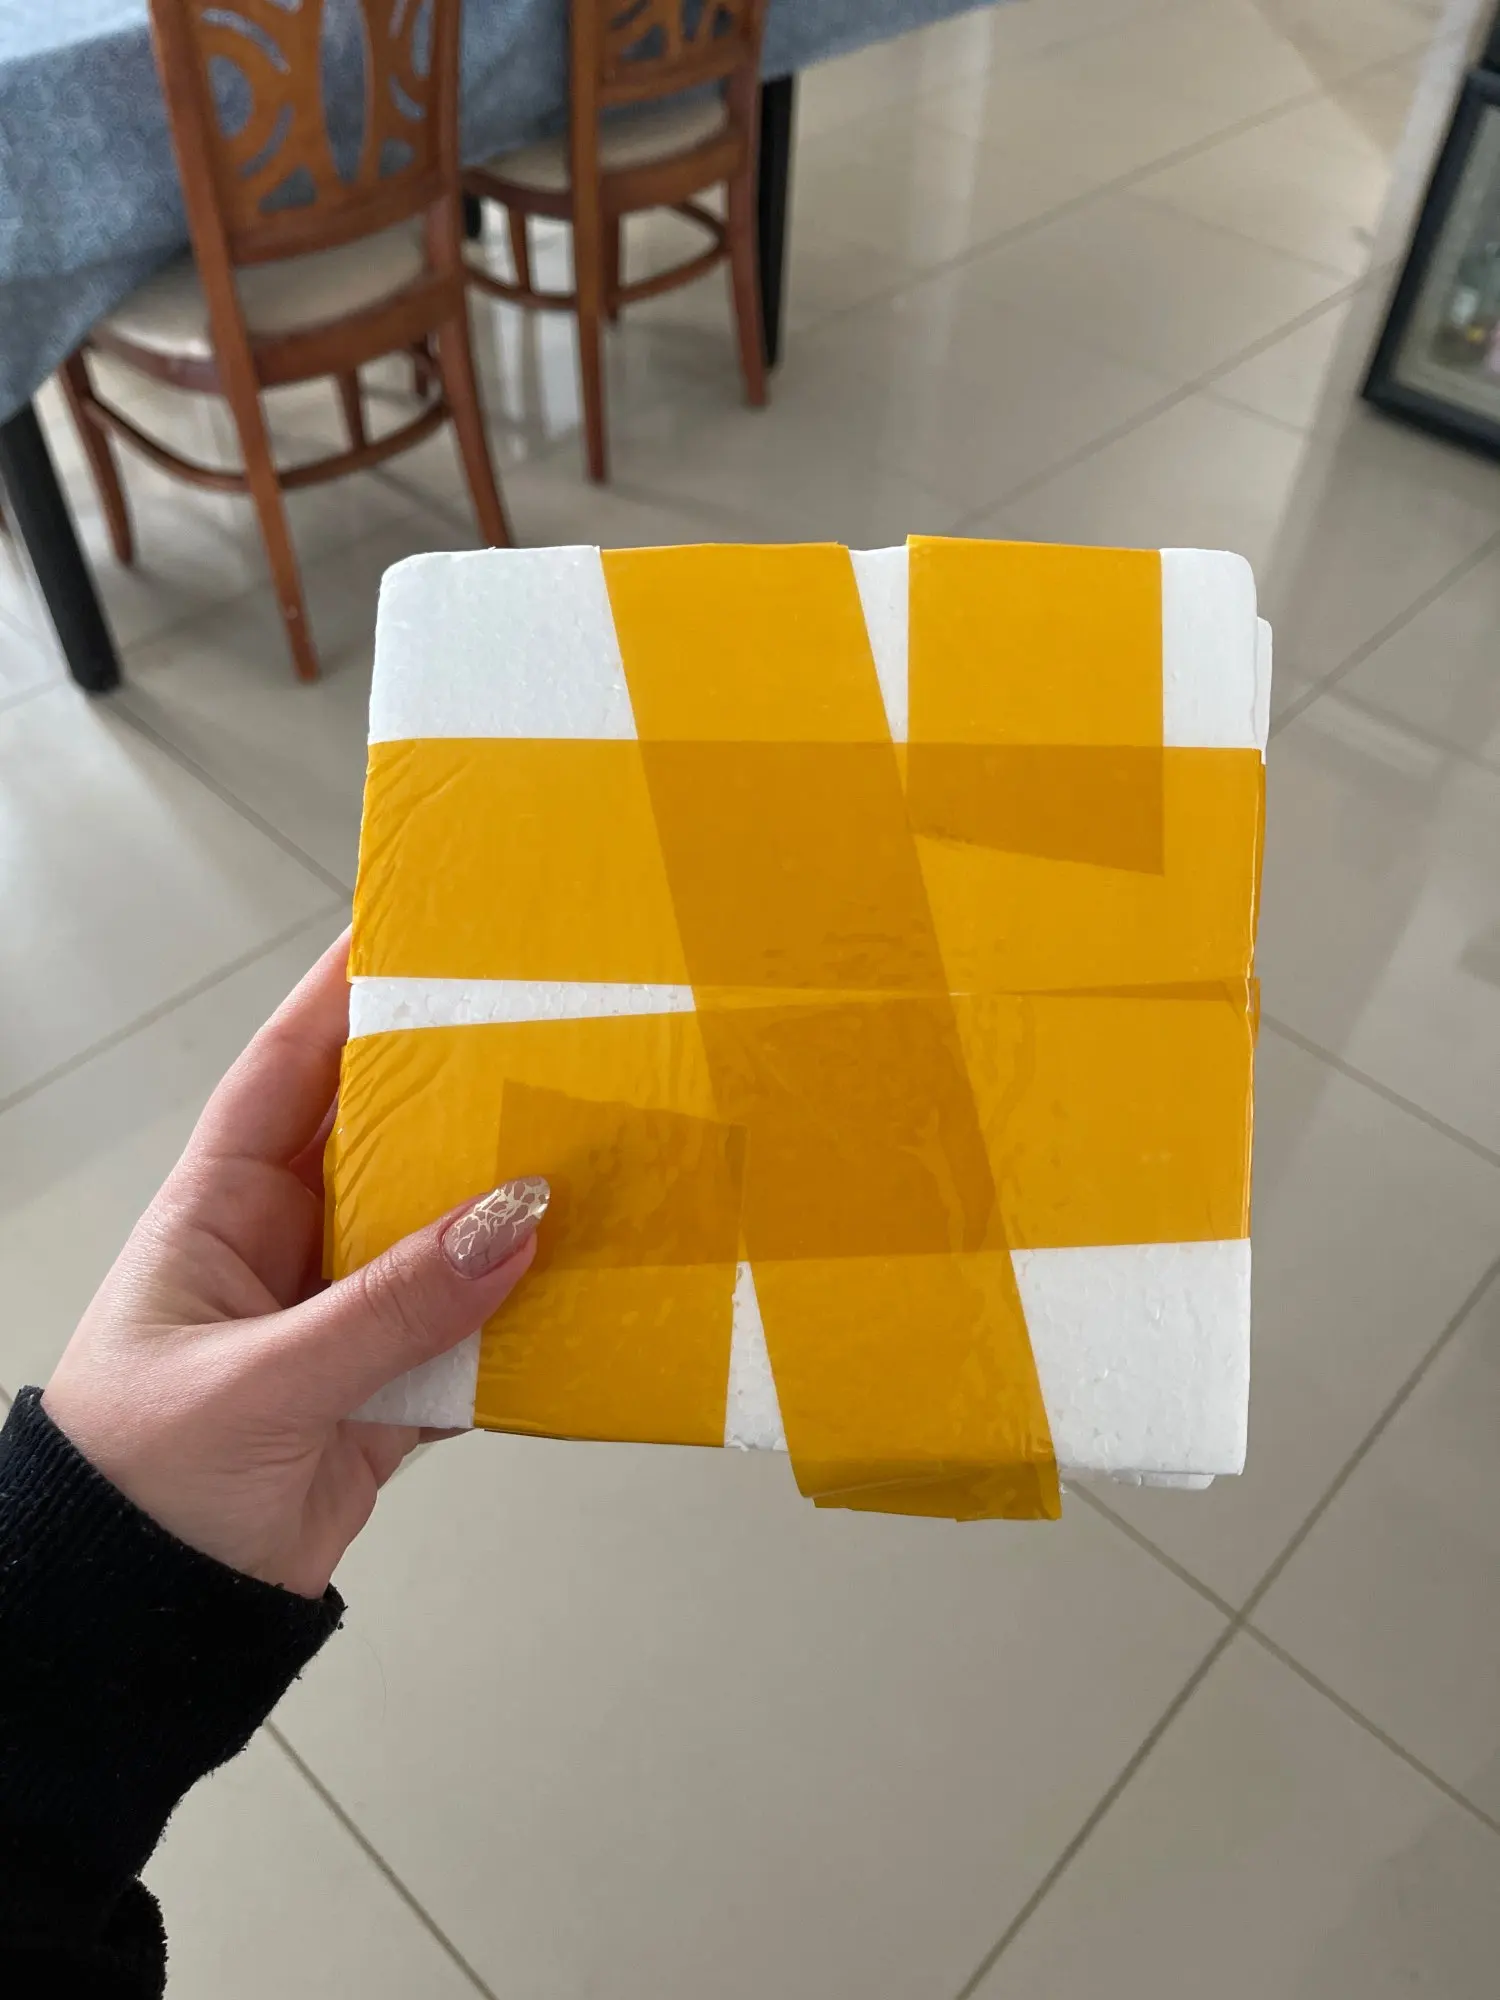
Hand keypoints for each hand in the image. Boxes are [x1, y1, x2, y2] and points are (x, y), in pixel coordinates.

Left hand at [43, 933, 546, 1599]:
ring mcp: (341, 1323)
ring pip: (440, 1239)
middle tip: (542, 1034)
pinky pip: (469, 1335)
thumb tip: (515, 1223)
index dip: (340, 998)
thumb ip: (391, 1308)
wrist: (140, 1624)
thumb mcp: (259, 1380)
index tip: (412, 931)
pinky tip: (583, 1289)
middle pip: (382, 1144)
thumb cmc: (139, 1483)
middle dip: (455, 1094)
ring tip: (592, 1151)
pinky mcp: (388, 1396)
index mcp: (217, 1215)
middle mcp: (284, 1251)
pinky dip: (523, 1320)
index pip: (283, 1075)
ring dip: (505, 1210)